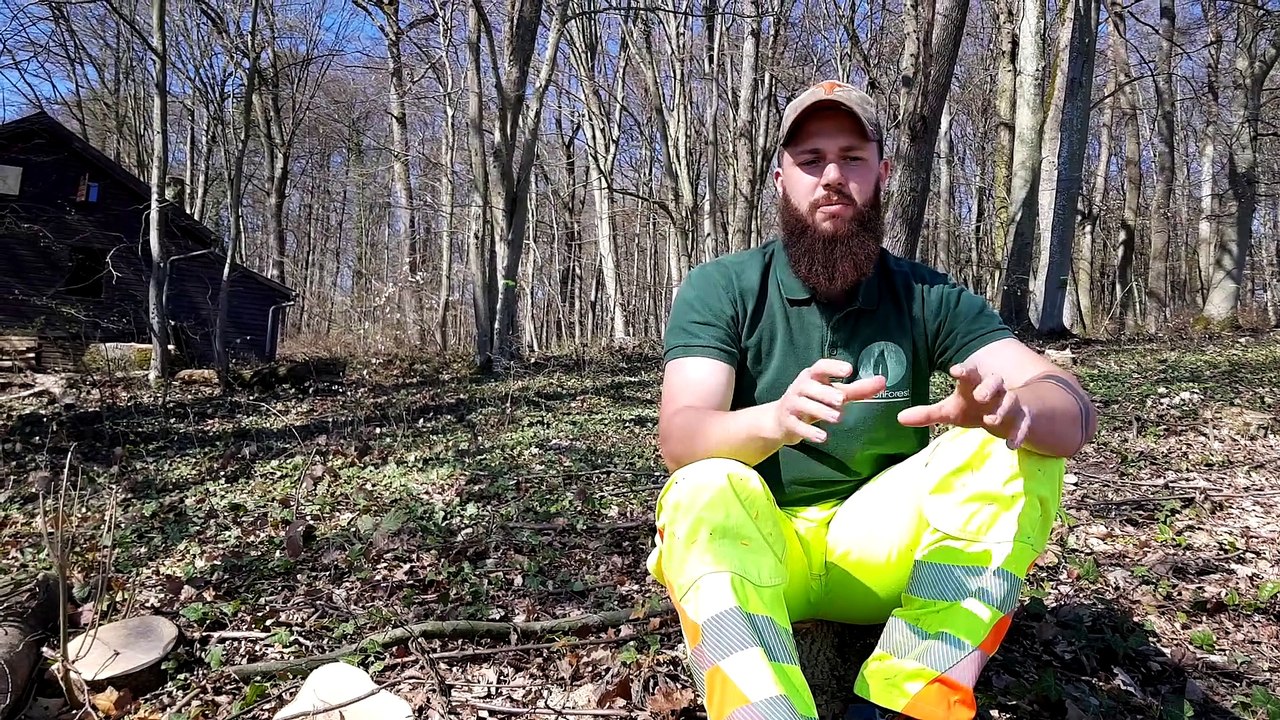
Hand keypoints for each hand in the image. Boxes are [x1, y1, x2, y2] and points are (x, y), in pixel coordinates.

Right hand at [773, 359, 886, 444]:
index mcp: (812, 377)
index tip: (848, 370)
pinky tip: (822, 437)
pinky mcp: (788, 422)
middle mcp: (800, 387)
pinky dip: (810, 432)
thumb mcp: (834, 394)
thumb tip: (883, 381)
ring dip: (820, 411)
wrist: (781, 420)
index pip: (821, 367)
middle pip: (810, 387)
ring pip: (804, 405)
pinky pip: (798, 426)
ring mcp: (792, 404)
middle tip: (841, 399)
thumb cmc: (813, 401)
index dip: (833, 367)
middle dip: (825, 392)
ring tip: (837, 417)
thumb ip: (858, 389)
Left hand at [896, 363, 1030, 448]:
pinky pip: (1023, 424)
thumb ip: (928, 414)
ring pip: (1010, 400)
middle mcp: (994, 390)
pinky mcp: (1023, 418)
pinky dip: (1018, 434)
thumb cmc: (975, 408)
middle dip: (987, 387)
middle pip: (994, 381)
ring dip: (1001, 410)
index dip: (964, 370)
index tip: (955, 370)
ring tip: (991, 420)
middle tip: (979, 395)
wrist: (1012, 412)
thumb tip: (899, 418)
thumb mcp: (952, 411)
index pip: (969, 373)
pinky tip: (1011, 445)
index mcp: (975, 384)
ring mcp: (1010, 402)